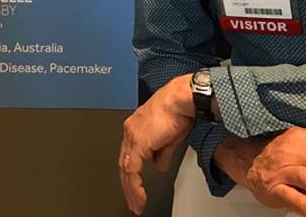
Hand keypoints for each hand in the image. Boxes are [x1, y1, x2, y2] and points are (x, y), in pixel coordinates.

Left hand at [118, 74, 193, 213]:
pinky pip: (133, 169)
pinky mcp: (138, 142)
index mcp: (137, 127)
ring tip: (136, 205)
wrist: (181, 99)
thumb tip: (159, 166)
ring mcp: (132, 136)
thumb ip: (162, 152)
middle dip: (128, 185)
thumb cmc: (179, 111)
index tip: (136, 188)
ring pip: (126, 168)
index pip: (130, 155)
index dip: (132, 174)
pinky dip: (135, 185)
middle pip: (125, 163)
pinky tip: (139, 196)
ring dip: (131, 189)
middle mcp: (130, 131)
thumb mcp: (170, 137)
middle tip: (133, 202)